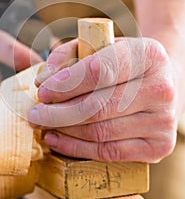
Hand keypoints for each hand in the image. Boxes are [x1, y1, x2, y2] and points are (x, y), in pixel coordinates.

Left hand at [28, 37, 176, 162]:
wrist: (158, 82)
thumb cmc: (122, 63)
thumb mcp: (99, 46)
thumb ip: (68, 54)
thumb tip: (43, 80)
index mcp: (148, 54)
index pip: (100, 71)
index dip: (66, 84)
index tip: (42, 91)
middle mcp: (161, 88)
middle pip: (98, 107)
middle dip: (58, 113)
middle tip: (35, 114)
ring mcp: (163, 120)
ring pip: (100, 132)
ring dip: (64, 131)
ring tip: (43, 125)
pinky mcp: (159, 145)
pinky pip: (110, 152)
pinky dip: (77, 148)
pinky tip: (57, 139)